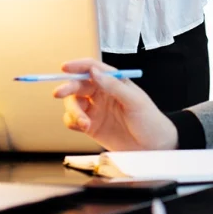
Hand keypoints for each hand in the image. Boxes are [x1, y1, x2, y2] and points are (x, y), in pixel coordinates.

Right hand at [53, 60, 178, 151]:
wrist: (153, 147)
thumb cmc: (150, 121)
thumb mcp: (135, 101)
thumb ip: (114, 86)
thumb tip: (95, 73)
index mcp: (114, 82)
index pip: (92, 68)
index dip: (78, 66)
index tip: (65, 67)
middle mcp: (102, 93)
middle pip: (78, 85)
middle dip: (67, 88)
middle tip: (59, 93)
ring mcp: (95, 110)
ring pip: (73, 103)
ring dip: (73, 111)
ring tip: (83, 123)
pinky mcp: (91, 126)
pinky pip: (73, 120)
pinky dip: (72, 122)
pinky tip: (82, 126)